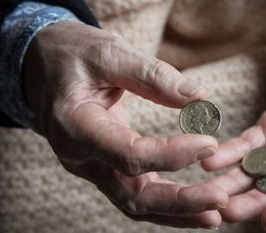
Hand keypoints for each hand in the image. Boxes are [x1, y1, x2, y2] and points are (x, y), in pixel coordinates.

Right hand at [23, 22, 227, 228]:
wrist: (44, 67)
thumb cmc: (74, 55)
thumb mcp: (108, 52)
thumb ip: (151, 74)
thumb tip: (198, 96)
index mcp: (75, 126)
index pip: (128, 154)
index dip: (171, 154)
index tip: (209, 143)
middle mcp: (81, 157)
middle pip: (131, 195)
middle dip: (179, 202)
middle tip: (220, 199)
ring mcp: (93, 167)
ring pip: (135, 203)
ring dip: (177, 211)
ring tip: (215, 214)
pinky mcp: (106, 167)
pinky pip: (137, 193)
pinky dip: (167, 203)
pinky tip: (196, 204)